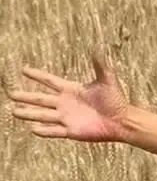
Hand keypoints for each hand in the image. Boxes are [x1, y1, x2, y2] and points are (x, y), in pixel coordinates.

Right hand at [7, 53, 130, 142]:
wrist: (122, 121)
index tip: (24, 69)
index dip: (37, 75)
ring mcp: (67, 117)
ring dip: (29, 114)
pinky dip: (44, 130)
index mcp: (71, 90)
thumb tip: (98, 49)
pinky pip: (54, 131)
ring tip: (14, 111)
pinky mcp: (71, 131)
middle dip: (26, 97)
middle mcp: (65, 103)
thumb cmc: (116, 101)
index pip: (49, 81)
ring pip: (43, 115)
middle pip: (40, 99)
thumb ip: (101, 66)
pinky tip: (33, 129)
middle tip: (11, 94)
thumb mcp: (107, 81)